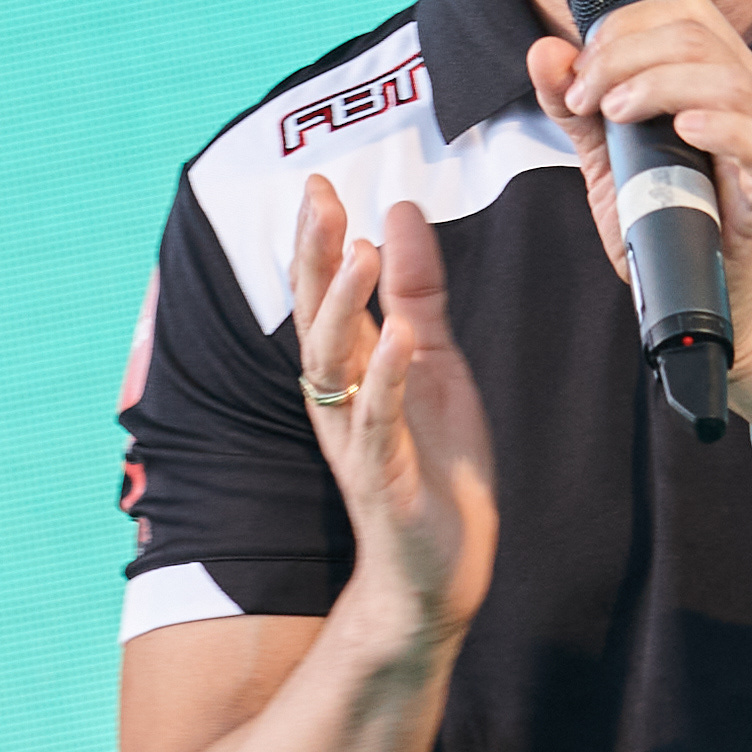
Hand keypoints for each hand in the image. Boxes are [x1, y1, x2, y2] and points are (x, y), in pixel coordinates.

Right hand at [289, 179, 496, 641]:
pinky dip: (383, 378)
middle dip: (315, 257)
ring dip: (343, 307)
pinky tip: (395, 338)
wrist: (436, 567)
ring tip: (358, 253)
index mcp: (350, 367)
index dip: (318, 239)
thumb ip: (416, 292)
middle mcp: (339, 398)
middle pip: (315, 317)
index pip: (324, 293)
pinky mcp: (380, 477)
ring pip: (332, 364)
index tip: (318, 184)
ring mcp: (355, 436)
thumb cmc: (430, 466)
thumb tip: (399, 215)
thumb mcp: (433, 362)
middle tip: (318, 199)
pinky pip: (375, 421)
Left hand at [524, 0, 751, 435]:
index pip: (680, 10)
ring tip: (617, 115)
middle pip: (694, 36)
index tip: (580, 78)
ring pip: (725, 78)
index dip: (621, 31)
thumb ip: (576, 105)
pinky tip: (684, 130)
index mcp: (715, 70)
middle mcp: (749, 90)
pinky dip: (721, 128)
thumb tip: (545, 52)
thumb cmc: (668, 217)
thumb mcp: (606, 155)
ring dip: (658, 86)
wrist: (702, 293)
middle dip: (624, 59)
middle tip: (586, 100)